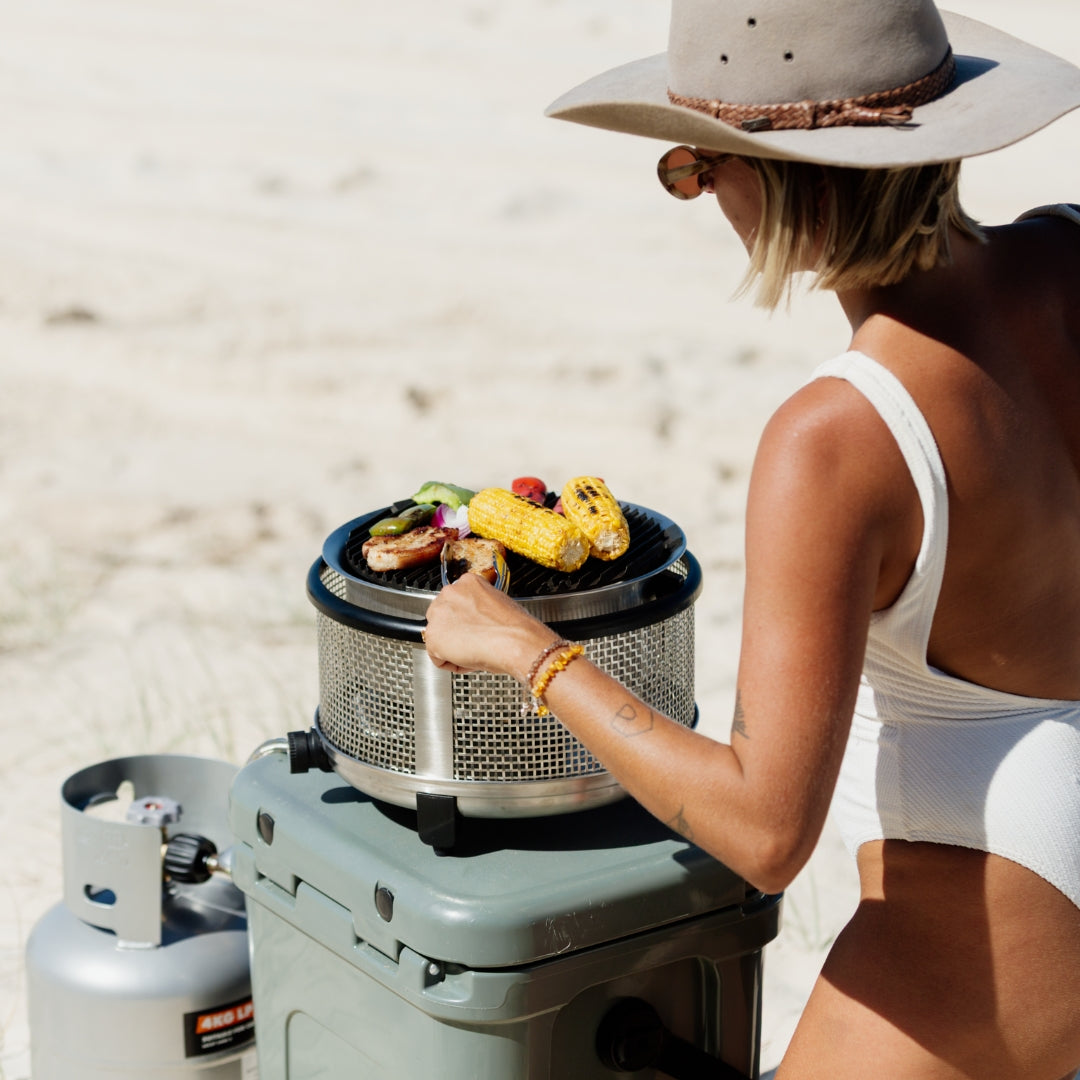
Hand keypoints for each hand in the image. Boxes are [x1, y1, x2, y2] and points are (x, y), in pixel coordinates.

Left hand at [423, 574, 557, 680]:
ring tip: (473, 652)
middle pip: (443, 617)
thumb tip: (477, 620)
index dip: (467, 620)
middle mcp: (450, 593)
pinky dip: (451, 663)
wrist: (514, 641)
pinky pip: (436, 656)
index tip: (475, 628)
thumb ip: (480, 609)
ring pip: (438, 636)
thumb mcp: (499, 605)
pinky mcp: (432, 635)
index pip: (457, 601)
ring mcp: (438, 613)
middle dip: (455, 632)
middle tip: (473, 643)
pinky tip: (468, 661)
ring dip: (452, 648)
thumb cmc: (515, 628)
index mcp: (468, 582)